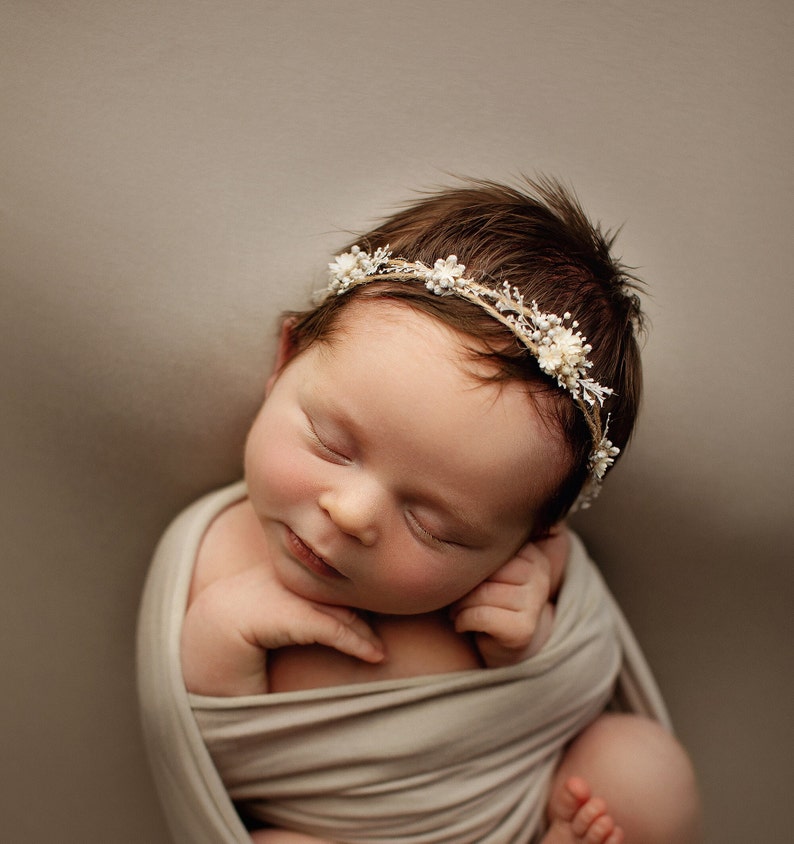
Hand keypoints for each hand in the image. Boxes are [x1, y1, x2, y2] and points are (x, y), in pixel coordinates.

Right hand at [181, 565, 383, 694]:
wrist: (200, 653)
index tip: (380, 610)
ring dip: (366, 631)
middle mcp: (284, 574)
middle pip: (340, 589)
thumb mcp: (277, 619)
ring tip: (382, 651)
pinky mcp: (280, 615)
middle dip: (369, 606)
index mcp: (284, 568)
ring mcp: (282, 591)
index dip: (357, 591)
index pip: (331, 576)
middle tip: (390, 630)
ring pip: (339, 608)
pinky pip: (329, 627)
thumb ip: (304, 612)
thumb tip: (342, 618)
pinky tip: (375, 655)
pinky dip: (356, 642)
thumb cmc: (238, 641)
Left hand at [449, 529, 567, 667]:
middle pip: (481, 568)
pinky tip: (468, 625)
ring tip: (465, 610)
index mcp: (529, 548)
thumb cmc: (485, 596)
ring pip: (477, 592)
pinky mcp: (524, 628)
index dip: (467, 563)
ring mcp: (535, 599)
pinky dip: (463, 622)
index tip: (469, 575)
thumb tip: (457, 499)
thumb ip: (480, 538)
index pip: (484, 544)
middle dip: (463, 585)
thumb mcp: (485, 563)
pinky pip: (478, 615)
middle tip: (464, 596)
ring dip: (460, 606)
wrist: (501, 643)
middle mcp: (538, 570)